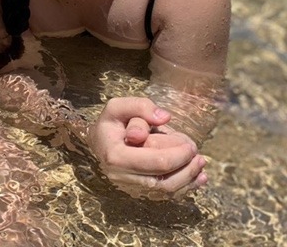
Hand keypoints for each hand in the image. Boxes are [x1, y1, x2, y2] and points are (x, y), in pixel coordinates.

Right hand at [87, 97, 207, 199]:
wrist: (100, 142)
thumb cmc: (111, 122)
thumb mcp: (118, 106)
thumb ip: (140, 106)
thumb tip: (164, 118)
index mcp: (116, 155)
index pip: (155, 162)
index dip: (178, 155)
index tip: (191, 144)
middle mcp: (122, 177)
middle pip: (164, 179)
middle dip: (186, 166)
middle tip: (197, 151)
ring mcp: (130, 188)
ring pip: (166, 190)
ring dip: (188, 178)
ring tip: (201, 162)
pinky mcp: (139, 192)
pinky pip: (165, 194)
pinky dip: (185, 187)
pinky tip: (198, 177)